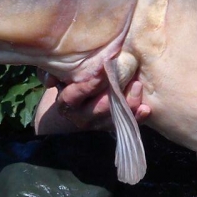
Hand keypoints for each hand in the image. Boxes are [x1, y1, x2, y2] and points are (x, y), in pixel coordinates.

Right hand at [34, 69, 150, 134]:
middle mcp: (82, 116)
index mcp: (67, 103)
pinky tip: (146, 109)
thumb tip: (51, 80)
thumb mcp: (59, 73)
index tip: (100, 73)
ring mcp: (99, 122)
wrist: (79, 98)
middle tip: (128, 76)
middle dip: (114, 95)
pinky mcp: (114, 124)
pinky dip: (137, 116)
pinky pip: (127, 123)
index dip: (86, 87)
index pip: (73, 97)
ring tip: (138, 86)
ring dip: (129, 104)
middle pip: (98, 109)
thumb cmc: (70, 78)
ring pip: (114, 117)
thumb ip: (52, 71)